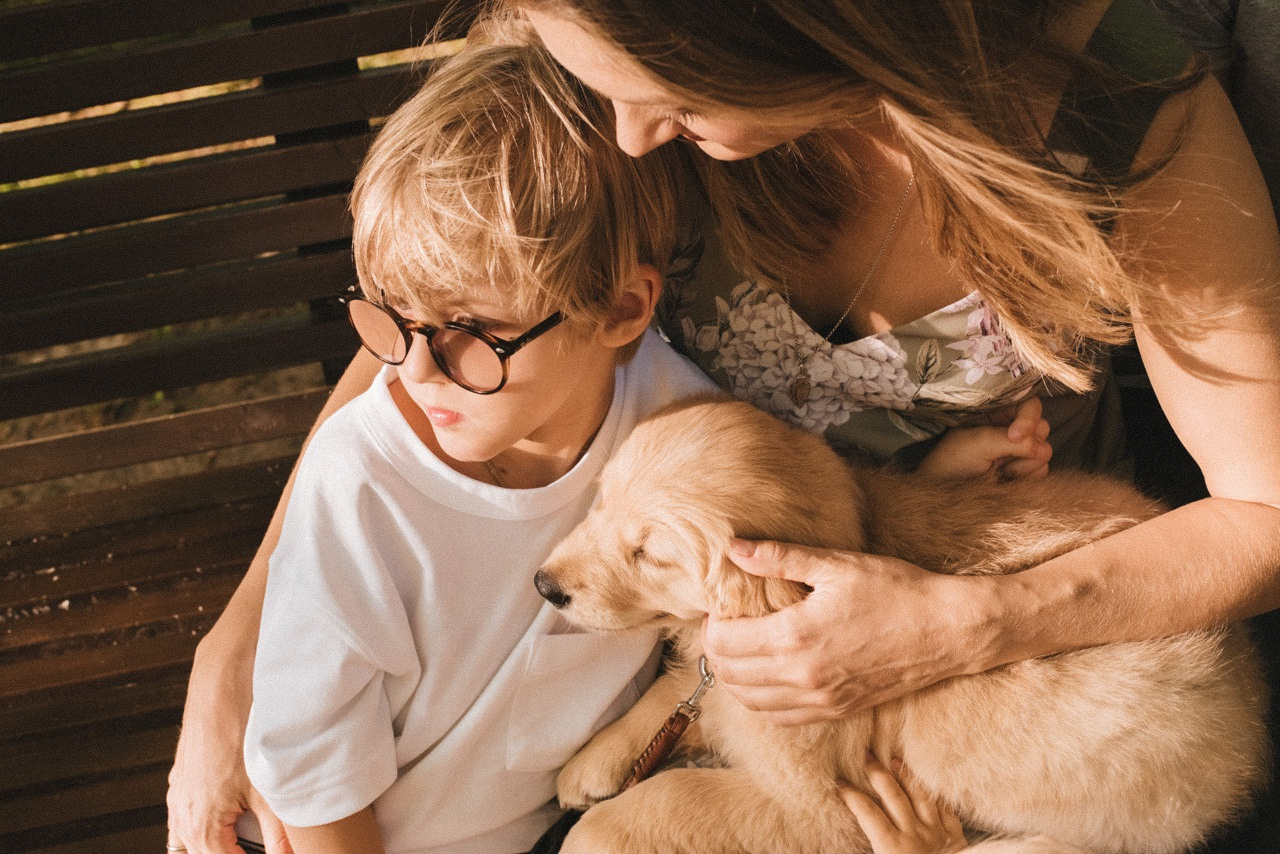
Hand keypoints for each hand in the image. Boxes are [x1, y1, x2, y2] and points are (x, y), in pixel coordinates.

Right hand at [166, 650, 291, 853]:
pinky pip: (186, 818)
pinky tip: (230, 816)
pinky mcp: (182, 779)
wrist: (222, 687)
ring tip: (244, 836)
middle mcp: (183, 815)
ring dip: (217, 843)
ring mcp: (178, 797)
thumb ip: (280, 835)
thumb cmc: (243, 731)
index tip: (272, 851)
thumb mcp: (271, 790)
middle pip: (204, 853)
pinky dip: (206, 826)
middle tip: (260, 842)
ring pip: (190, 841)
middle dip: (232, 850)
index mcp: (202, 826)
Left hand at [703, 540, 998, 724]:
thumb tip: (734, 548)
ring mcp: (821, 700)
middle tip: (722, 628)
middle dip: (716, 651)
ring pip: (752, 703)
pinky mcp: (838, 711)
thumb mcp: (837, 565)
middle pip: (731, 676)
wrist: (949, 630)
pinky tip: (766, 679)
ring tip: (738, 652)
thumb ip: (780, 557)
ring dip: (735, 680)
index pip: (724, 643)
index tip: (718, 608)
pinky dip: (762, 702)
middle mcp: (803, 677)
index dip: (711, 626)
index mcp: (795, 637)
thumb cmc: (897, 591)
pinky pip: (782, 719)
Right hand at [842, 755, 966, 853]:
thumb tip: (842, 848)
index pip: (866, 811)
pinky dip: (936, 794)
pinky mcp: (957, 838)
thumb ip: (864, 852)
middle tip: (865, 755)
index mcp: (892, 847)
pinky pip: (946, 809)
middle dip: (876, 772)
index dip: (851, 794)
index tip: (839, 783)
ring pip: (921, 795)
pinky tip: (929, 786)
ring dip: (906, 776)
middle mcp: (915, 834)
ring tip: (895, 761)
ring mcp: (938, 833)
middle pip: (893, 793)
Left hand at [918, 397, 1050, 480]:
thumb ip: (1016, 443)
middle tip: (1001, 459)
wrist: (942, 490)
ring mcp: (1018, 450)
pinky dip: (1026, 477)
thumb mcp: (981, 443)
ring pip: (1044, 451)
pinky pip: (1041, 470)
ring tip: (997, 470)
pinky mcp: (1022, 470)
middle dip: (1027, 446)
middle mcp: (1011, 427)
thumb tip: (1045, 450)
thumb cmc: (953, 460)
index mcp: (998, 411)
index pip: (1029, 406)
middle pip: (1041, 429)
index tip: (1014, 437)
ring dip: (1024, 464)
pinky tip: (1004, 479)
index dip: (1028, 420)